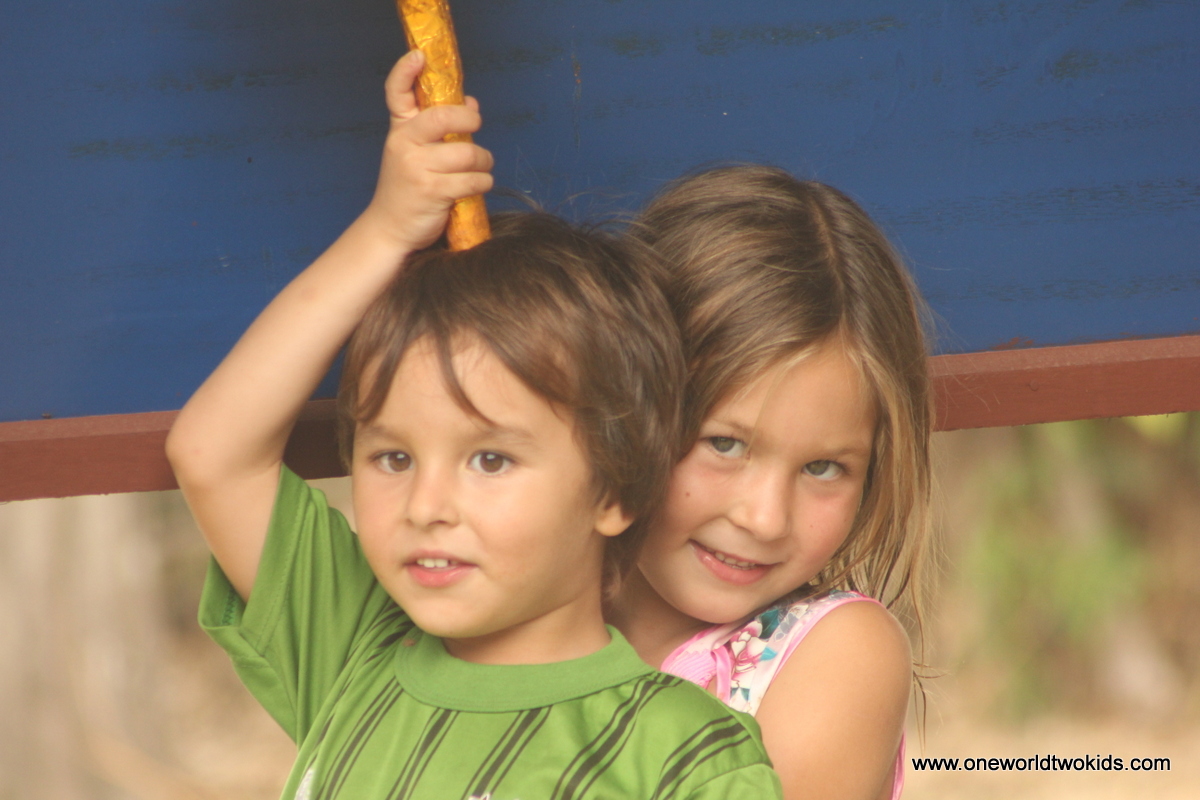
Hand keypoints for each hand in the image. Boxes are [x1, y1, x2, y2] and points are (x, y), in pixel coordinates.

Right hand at [364, 50, 494, 252]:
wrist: (391, 227)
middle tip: (476, 125)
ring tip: (481, 167)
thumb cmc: (411, 186)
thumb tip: (472, 103)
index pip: (397, 93)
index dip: (405, 71)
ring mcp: (417, 168)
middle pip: (444, 117)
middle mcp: (405, 144)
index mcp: (400, 130)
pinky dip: (483, 182)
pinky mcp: (432, 191)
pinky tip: (479, 185)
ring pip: (468, 153)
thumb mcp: (418, 152)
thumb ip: (442, 128)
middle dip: (470, 119)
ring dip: (484, 161)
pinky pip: (473, 180)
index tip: (419, 57)